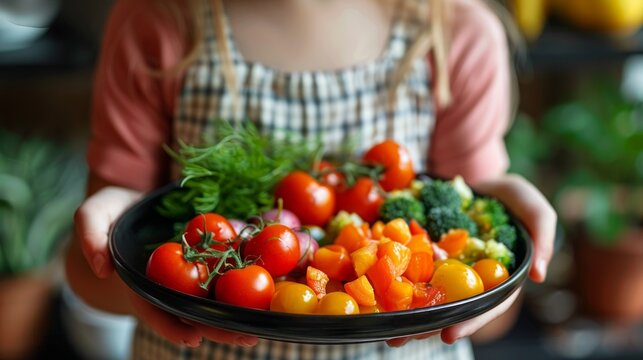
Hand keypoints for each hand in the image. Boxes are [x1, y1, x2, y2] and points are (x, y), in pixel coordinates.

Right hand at [74, 185, 257, 347]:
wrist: (138, 199)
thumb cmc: (114, 212)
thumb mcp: (94, 214)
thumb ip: (90, 236)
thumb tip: (103, 268)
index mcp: (140, 283)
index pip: (154, 310)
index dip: (171, 326)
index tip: (191, 336)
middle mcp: (167, 285)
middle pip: (192, 313)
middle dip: (217, 329)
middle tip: (244, 339)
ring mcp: (188, 275)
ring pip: (212, 302)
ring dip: (236, 318)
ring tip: (260, 330)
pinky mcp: (208, 259)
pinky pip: (226, 276)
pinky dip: (244, 289)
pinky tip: (266, 298)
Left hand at [387, 174, 555, 346]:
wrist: (476, 180)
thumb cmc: (509, 198)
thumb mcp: (532, 206)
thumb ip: (543, 233)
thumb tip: (538, 274)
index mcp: (497, 278)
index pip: (486, 305)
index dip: (471, 321)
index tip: (450, 334)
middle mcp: (469, 278)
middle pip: (450, 307)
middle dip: (427, 325)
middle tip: (402, 339)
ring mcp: (445, 267)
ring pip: (426, 295)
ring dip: (405, 313)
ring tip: (383, 329)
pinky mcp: (423, 253)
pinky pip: (408, 269)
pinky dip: (392, 281)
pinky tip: (373, 292)